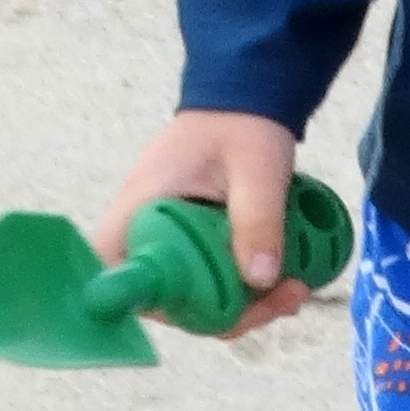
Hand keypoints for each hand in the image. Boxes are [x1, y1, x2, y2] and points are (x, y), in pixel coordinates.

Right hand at [92, 109, 309, 339]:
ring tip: (295, 290)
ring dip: (244, 305)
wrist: (250, 97)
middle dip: (223, 313)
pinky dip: (248, 288)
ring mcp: (174, 237)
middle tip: (279, 301)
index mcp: (143, 205)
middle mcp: (148, 228)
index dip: (146, 300)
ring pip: (195, 293)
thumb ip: (259, 219)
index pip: (114, 268)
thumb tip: (260, 279)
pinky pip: (214, 279)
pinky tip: (288, 281)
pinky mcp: (198, 242)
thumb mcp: (257, 169)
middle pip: (165, 296)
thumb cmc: (243, 123)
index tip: (205, 310)